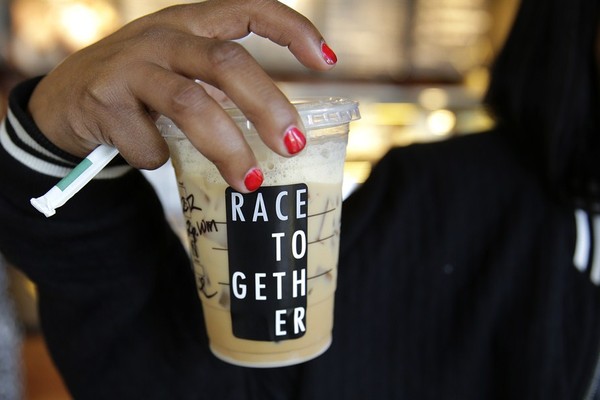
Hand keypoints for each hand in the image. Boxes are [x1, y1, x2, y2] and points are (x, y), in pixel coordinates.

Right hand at [28, 0, 336, 191]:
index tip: (328, 62)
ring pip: (191, 104)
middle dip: (268, 106)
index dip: (292, 29)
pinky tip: (154, 159)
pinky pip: (149, 144)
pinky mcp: (104, 102)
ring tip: (248, 182)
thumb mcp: (179, 70)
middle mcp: (162, 36)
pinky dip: (160, 160)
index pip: (248, 9)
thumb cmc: (139, 89)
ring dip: (227, 148)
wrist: (63, 102)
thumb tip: (280, 131)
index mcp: (189, 23)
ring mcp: (130, 67)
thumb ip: (219, 87)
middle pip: (227, 63)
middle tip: (293, 146)